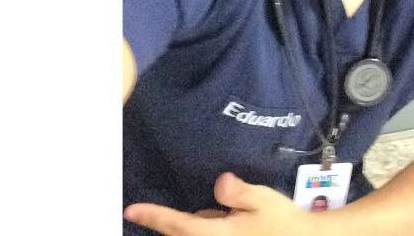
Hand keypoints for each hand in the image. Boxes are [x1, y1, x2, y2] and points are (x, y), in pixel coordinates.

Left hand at [123, 172, 316, 235]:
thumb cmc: (282, 222)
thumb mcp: (263, 200)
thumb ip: (239, 193)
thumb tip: (220, 182)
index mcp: (218, 235)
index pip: (179, 225)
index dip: (154, 217)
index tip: (131, 209)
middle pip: (182, 234)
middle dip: (168, 223)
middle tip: (155, 208)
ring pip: (196, 235)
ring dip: (194, 225)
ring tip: (213, 212)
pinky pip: (209, 235)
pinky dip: (207, 228)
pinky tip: (227, 219)